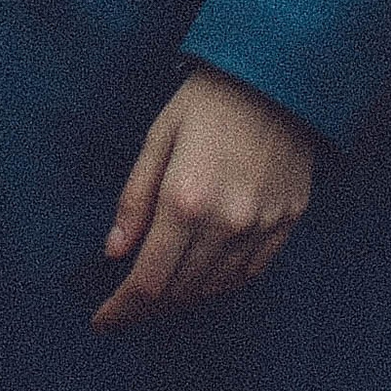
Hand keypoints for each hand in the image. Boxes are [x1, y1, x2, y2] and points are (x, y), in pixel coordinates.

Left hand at [91, 65, 313, 327]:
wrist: (279, 70)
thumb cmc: (211, 98)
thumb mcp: (160, 136)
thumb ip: (135, 198)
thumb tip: (114, 252)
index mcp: (185, 200)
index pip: (147, 283)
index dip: (121, 310)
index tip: (102, 321)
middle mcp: (226, 222)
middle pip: (180, 292)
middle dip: (148, 305)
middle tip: (130, 301)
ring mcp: (261, 224)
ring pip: (214, 289)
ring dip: (184, 295)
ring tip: (166, 284)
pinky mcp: (287, 219)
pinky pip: (250, 273)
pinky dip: (223, 282)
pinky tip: (207, 271)